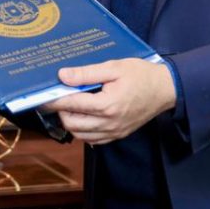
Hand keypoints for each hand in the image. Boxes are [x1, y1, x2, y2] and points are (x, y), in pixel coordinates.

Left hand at [43, 58, 176, 144]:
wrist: (167, 89)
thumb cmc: (141, 75)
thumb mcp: (114, 68)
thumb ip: (87, 74)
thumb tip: (62, 76)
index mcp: (107, 105)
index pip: (71, 105)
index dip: (54, 101)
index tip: (42, 96)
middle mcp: (109, 123)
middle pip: (72, 124)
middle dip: (61, 112)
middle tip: (58, 99)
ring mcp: (114, 132)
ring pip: (81, 135)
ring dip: (70, 122)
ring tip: (70, 107)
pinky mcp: (118, 135)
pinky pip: (93, 140)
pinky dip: (83, 131)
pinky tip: (84, 117)